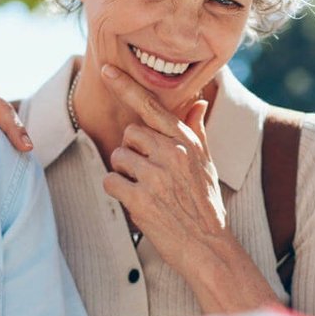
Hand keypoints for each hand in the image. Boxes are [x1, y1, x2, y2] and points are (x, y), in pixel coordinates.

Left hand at [98, 64, 226, 267]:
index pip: (152, 107)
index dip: (126, 86)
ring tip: (146, 190)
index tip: (106, 69)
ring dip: (124, 174)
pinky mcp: (141, 198)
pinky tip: (137, 202)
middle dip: (132, 152)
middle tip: (147, 173)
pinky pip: (111, 181)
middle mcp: (173, 153)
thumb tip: (198, 102)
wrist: (208, 246)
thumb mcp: (207, 164)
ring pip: (118, 157)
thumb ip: (196, 131)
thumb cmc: (206, 204)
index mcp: (187, 142)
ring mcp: (156, 175)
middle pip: (130, 134)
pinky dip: (117, 191)